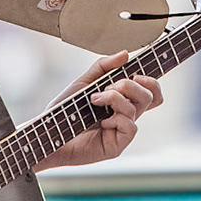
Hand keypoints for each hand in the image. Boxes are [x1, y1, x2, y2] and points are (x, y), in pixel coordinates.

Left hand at [36, 51, 162, 170]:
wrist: (49, 133)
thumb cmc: (64, 111)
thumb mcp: (83, 83)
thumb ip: (103, 67)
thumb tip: (125, 54)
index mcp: (121, 102)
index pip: (150, 92)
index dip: (152, 82)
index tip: (137, 74)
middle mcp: (125, 116)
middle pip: (150, 97)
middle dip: (130, 86)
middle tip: (110, 86)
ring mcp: (122, 131)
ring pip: (136, 108)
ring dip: (115, 98)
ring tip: (94, 99)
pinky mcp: (117, 146)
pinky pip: (130, 126)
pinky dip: (116, 119)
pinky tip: (100, 122)